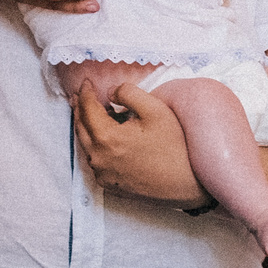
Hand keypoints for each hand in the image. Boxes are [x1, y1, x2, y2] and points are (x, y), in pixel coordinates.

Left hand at [75, 84, 206, 208]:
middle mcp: (99, 158)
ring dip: (86, 127)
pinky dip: (94, 145)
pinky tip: (104, 138)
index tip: (86, 82)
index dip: (86, 93)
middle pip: (81, 128)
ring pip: (86, 145)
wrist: (187, 182)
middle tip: (80, 95)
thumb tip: (110, 93)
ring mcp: (103, 174)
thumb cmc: (175, 146)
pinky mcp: (110, 184)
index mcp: (107, 138)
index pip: (87, 110)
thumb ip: (128, 93)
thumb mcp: (155, 110)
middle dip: (80, 109)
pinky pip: (95, 160)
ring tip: (90, 114)